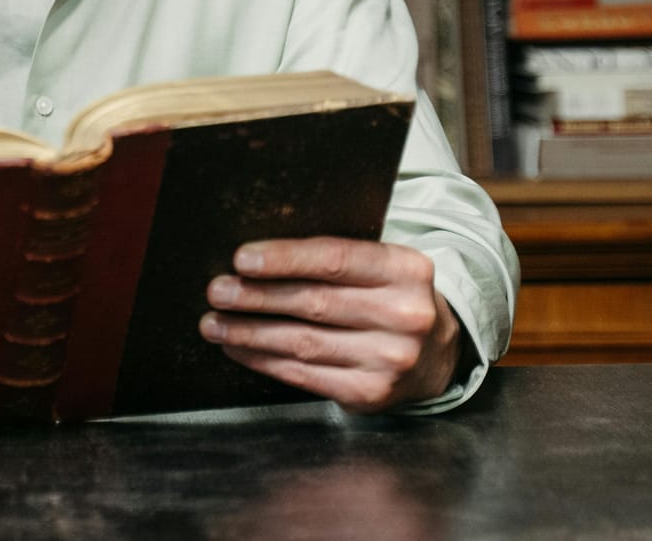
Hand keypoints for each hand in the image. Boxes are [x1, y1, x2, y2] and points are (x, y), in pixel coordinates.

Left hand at [198, 237, 464, 412]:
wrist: (437, 352)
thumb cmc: (390, 296)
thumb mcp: (382, 266)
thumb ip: (336, 259)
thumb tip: (255, 259)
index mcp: (406, 270)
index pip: (335, 258)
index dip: (284, 259)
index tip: (242, 259)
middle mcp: (405, 316)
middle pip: (314, 303)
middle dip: (256, 297)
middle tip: (217, 291)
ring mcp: (389, 359)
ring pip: (303, 343)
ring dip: (250, 333)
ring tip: (214, 323)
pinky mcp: (371, 393)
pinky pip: (304, 375)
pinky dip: (264, 361)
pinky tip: (238, 349)